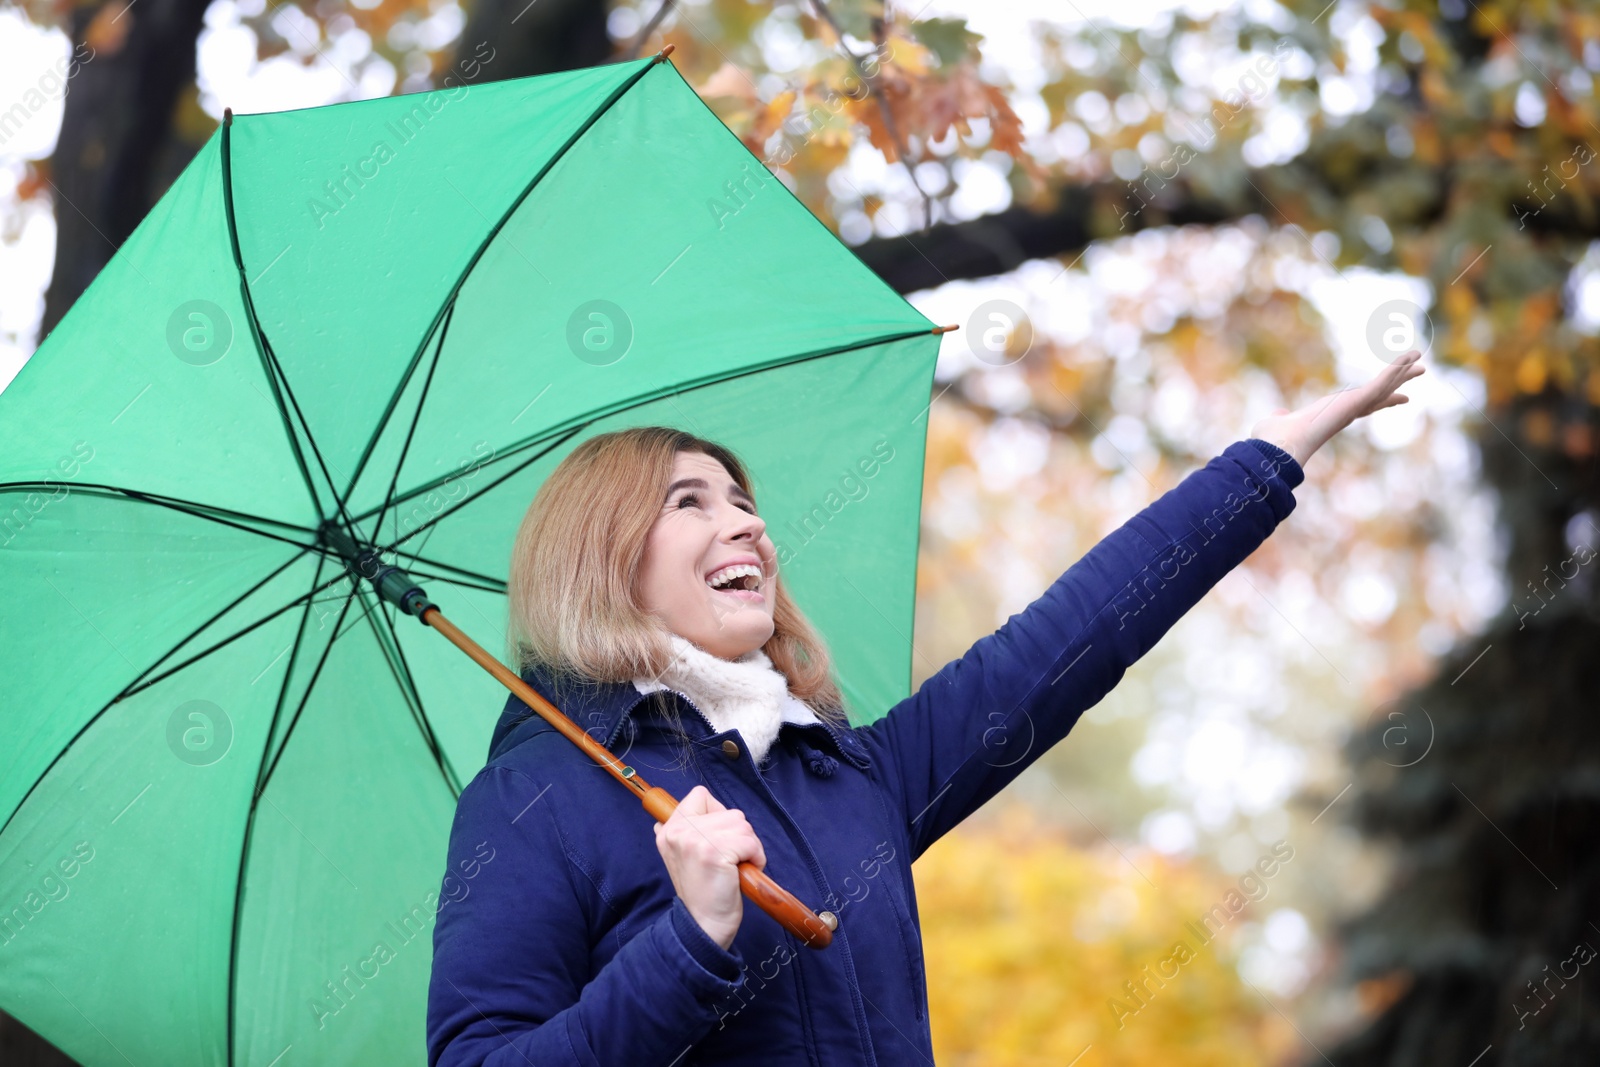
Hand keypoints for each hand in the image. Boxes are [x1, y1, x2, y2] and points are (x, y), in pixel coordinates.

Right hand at [654, 784, 764, 950]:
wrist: (704, 925)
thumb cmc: (703, 892)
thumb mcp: (680, 856)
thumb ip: (683, 831)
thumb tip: (684, 806)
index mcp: (669, 829)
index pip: (700, 795)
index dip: (718, 814)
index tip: (718, 840)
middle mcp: (678, 831)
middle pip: (729, 812)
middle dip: (738, 835)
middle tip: (728, 860)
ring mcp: (695, 839)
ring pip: (742, 825)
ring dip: (748, 847)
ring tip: (734, 867)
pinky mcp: (714, 852)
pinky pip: (750, 841)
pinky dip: (756, 857)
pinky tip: (742, 872)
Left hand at [1250, 350, 1425, 467]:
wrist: (1282, 445)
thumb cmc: (1276, 440)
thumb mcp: (1279, 422)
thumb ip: (1281, 418)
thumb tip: (1277, 416)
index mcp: (1334, 414)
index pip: (1364, 405)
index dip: (1380, 399)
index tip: (1396, 398)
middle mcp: (1348, 411)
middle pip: (1381, 394)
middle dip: (1399, 383)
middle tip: (1418, 373)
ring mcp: (1355, 405)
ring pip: (1386, 384)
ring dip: (1403, 371)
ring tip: (1420, 361)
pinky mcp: (1359, 400)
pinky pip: (1384, 379)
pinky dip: (1398, 366)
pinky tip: (1412, 354)